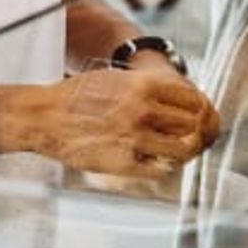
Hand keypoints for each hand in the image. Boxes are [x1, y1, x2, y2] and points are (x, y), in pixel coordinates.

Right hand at [40, 59, 219, 175]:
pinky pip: (161, 169)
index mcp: (144, 84)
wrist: (44, 115)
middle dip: (201, 131)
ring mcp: (134, 137)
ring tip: (181, 150)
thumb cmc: (79, 95)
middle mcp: (143, 109)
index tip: (203, 116)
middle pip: (194, 124)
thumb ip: (151, 88)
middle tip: (200, 136)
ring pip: (184, 149)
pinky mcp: (123, 162)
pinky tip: (160, 161)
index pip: (194, 99)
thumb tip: (184, 99)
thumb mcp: (119, 78)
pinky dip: (166, 166)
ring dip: (187, 150)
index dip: (203, 110)